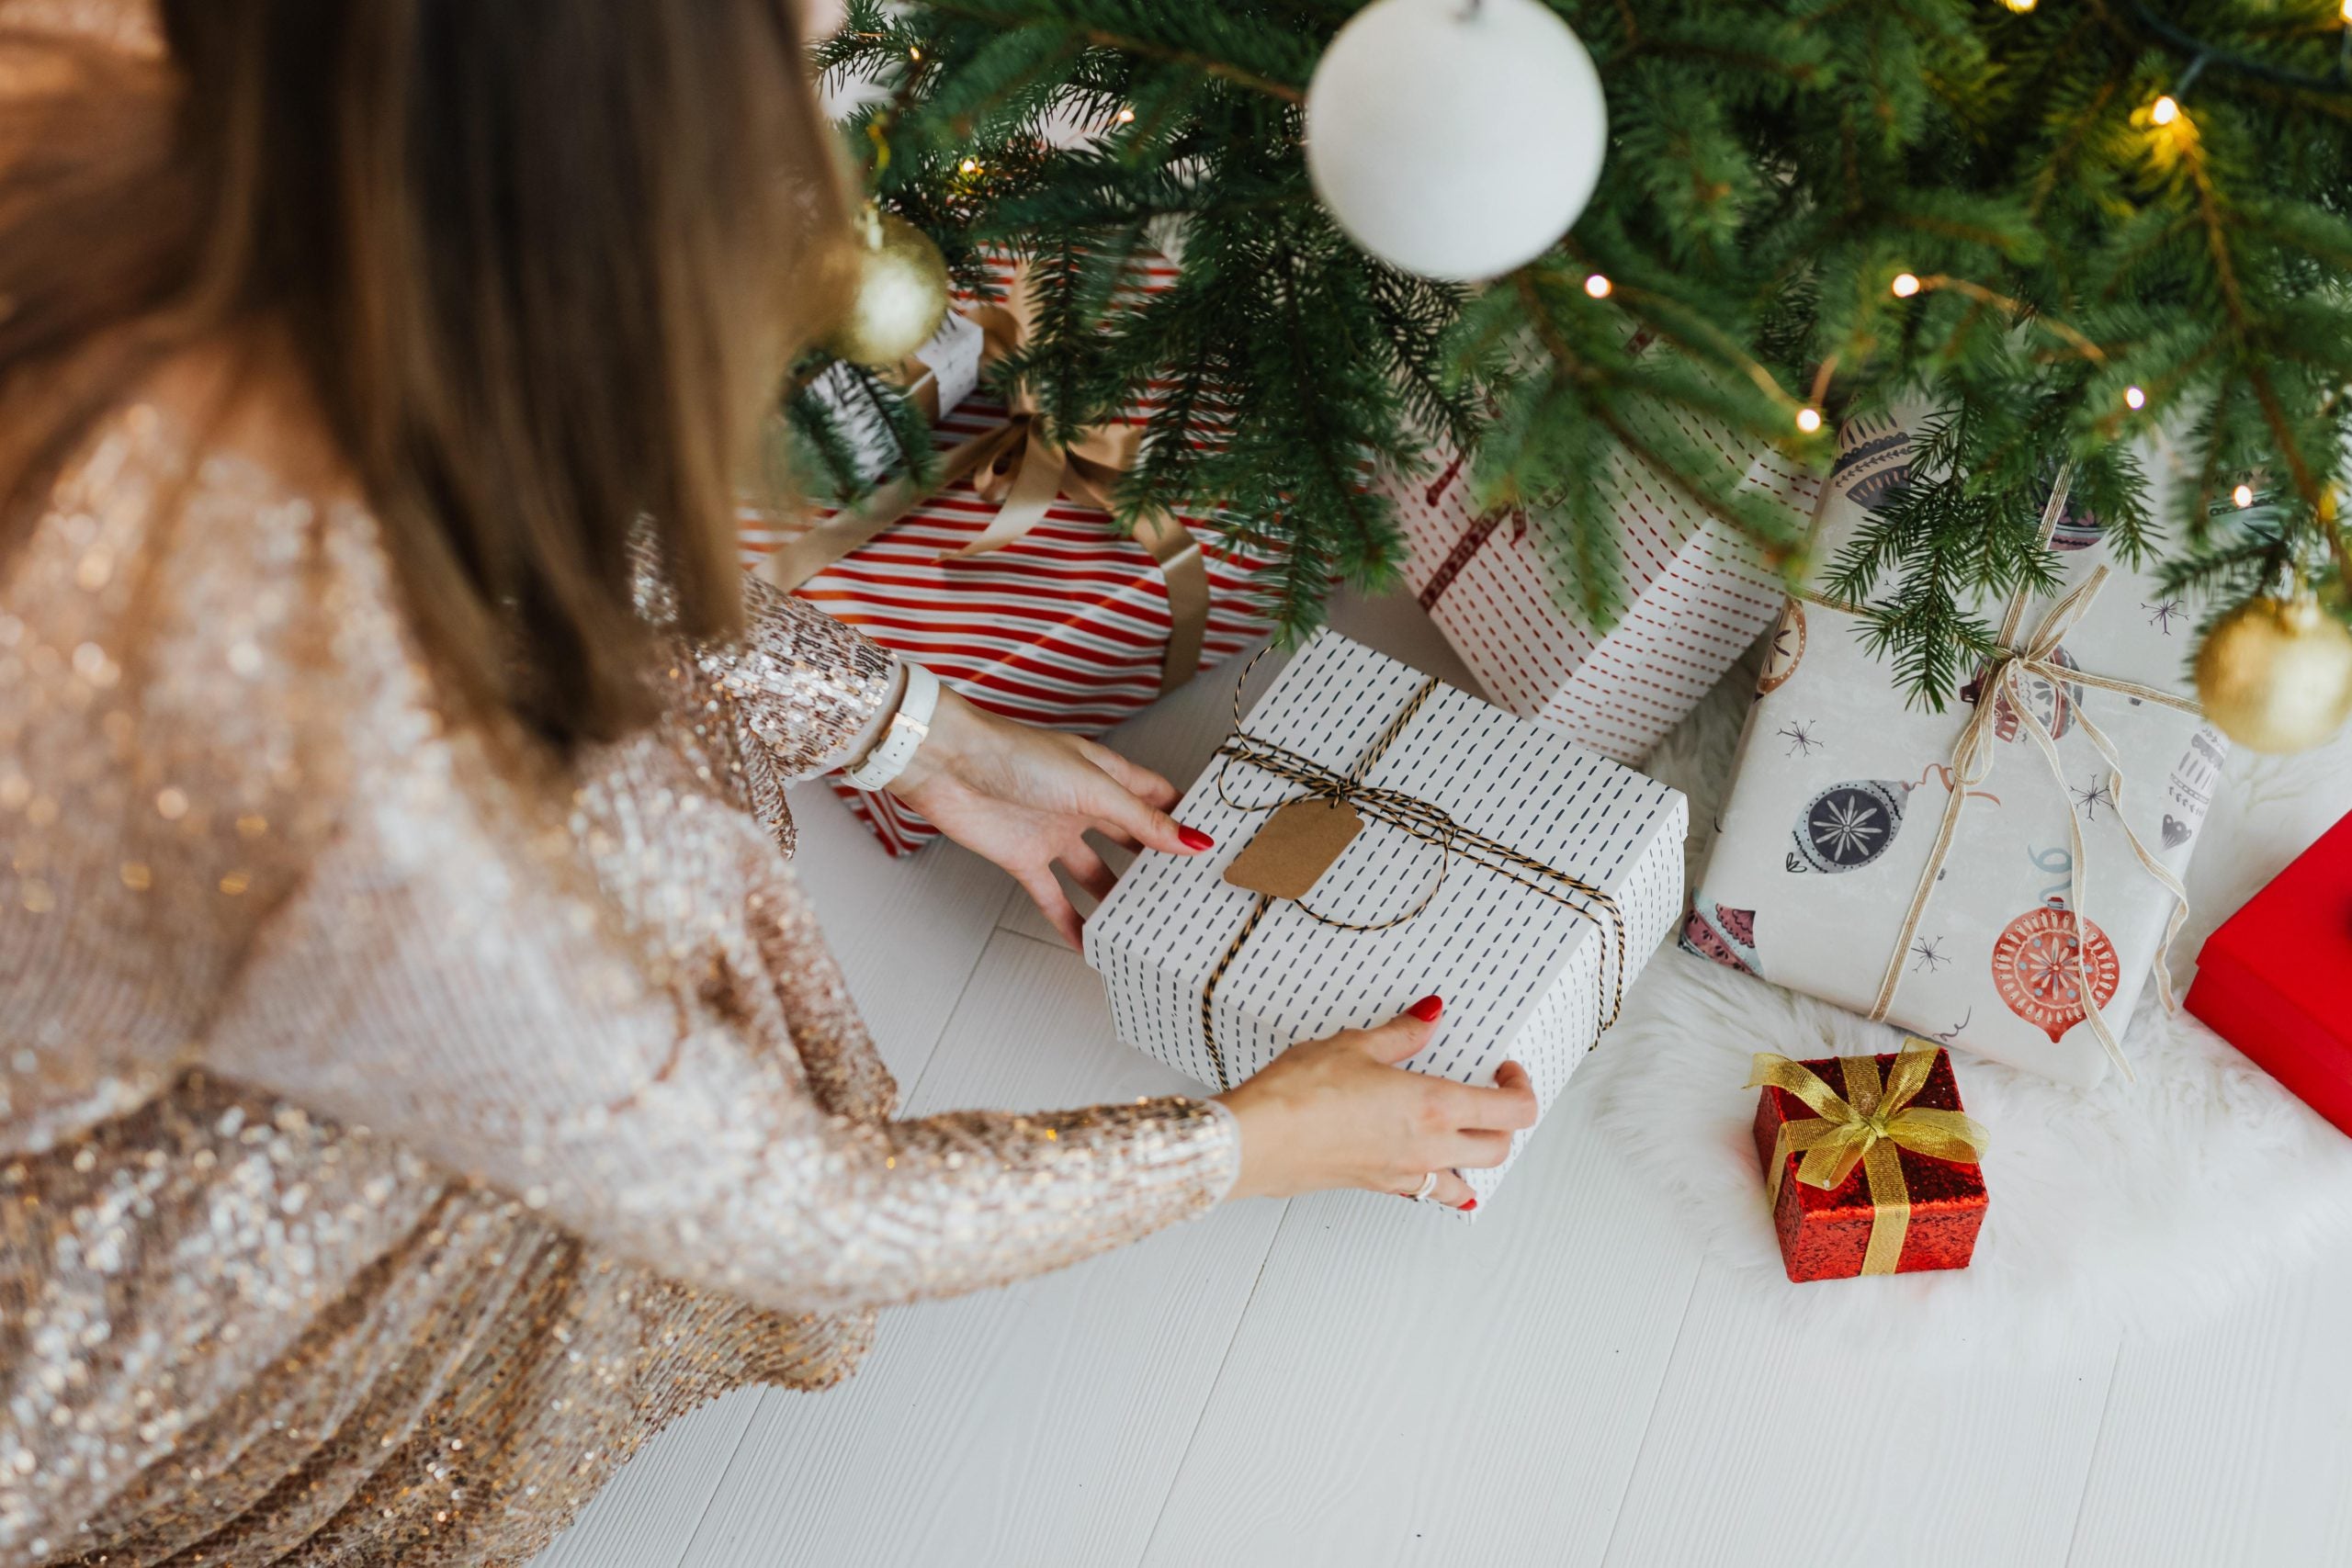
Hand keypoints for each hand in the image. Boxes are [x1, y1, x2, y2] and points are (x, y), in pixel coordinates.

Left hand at [886, 686, 1210, 945]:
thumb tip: (1192, 840)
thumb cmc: (1017, 756)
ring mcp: (1054, 833)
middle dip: (1156, 864)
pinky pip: (1053, 897)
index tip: (1216, 844)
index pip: (1157, 797)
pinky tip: (1089, 944)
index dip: (1184, 819)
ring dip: (1116, 898)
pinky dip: (1070, 921)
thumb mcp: (1094, 788)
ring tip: (1147, 926)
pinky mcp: (1023, 858)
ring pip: (1095, 873)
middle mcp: (1083, 805)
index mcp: (1106, 776)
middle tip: (1188, 893)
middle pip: (1130, 839)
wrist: (950, 766)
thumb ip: (1141, 819)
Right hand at [1213, 999, 1538, 1210]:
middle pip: (1499, 1148)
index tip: (1504, 1070)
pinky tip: (1422, 1161)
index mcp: (1435, 1107)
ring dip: (1476, 1156)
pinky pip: (1427, 1191)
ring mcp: (1404, 1174)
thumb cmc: (1299, 1096)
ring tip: (1462, 1130)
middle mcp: (1428, 1148)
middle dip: (1505, 1121)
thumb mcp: (1354, 1046)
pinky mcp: (1377, 1187)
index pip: (1513, 1111)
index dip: (1521, 1087)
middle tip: (1488, 1093)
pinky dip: (1439, 1180)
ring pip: (1468, 1180)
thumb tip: (1428, 1017)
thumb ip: (1401, 1034)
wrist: (1255, 1141)